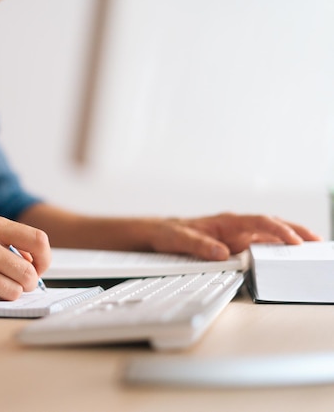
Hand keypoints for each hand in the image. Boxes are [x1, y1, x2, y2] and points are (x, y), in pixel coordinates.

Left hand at [147, 212, 320, 260]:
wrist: (160, 233)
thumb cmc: (170, 232)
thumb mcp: (179, 239)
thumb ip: (199, 245)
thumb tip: (221, 253)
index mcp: (226, 221)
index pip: (259, 221)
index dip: (278, 230)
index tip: (293, 241)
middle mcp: (235, 227)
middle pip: (271, 225)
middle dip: (295, 231)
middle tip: (316, 241)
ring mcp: (237, 236)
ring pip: (269, 235)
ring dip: (290, 239)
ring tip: (312, 247)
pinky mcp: (235, 245)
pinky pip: (261, 245)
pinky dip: (277, 248)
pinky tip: (288, 256)